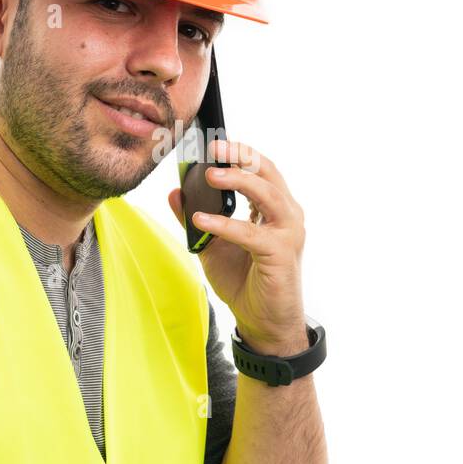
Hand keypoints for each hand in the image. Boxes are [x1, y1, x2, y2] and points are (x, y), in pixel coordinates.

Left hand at [168, 138, 307, 352]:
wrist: (263, 322)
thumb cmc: (244, 281)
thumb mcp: (211, 245)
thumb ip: (195, 218)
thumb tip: (174, 192)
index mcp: (273, 208)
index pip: (261, 169)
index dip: (240, 152)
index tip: (213, 141)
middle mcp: (286, 215)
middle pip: (268, 173)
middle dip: (241, 156)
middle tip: (214, 147)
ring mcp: (288, 233)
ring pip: (267, 194)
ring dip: (238, 181)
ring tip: (210, 174)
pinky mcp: (281, 254)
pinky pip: (250, 233)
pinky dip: (224, 225)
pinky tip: (200, 221)